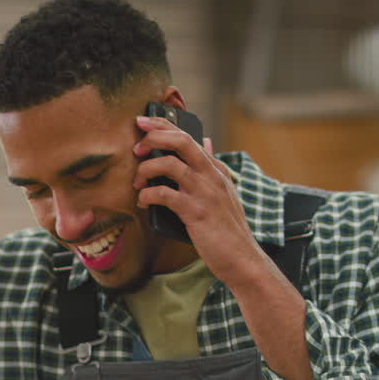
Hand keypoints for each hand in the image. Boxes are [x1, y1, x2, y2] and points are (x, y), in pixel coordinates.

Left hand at [132, 115, 263, 286]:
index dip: (163, 125)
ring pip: (170, 164)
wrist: (242, 258)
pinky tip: (143, 202)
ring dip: (147, 169)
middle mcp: (212, 176)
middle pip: (180, 142)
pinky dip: (148, 195)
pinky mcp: (196, 212)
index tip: (142, 121)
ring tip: (138, 181)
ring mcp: (205, 193)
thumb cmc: (227, 229)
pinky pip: (164, 194)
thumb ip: (213, 167)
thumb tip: (206, 142)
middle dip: (153, 138)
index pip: (188, 137)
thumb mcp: (224, 192)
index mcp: (217, 170)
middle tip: (136, 148)